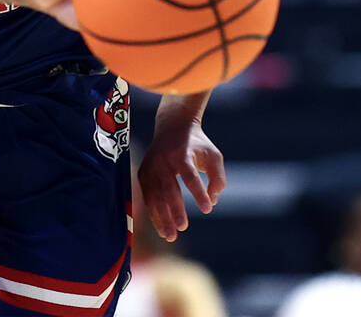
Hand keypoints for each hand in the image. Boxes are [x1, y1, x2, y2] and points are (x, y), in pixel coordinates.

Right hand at [138, 111, 225, 241]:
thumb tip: (212, 201)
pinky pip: (148, 197)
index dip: (198, 193)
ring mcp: (150, 167)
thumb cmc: (197, 144)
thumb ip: (218, 178)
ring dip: (161, 217)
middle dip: (175, 210)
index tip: (207, 209)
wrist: (173, 125)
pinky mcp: (143, 173)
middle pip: (168, 188)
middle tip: (183, 228)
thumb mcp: (213, 155)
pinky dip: (154, 214)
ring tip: (171, 235)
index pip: (190, 176)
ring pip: (154, 196)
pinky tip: (162, 228)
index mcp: (182, 153)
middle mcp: (163, 160)